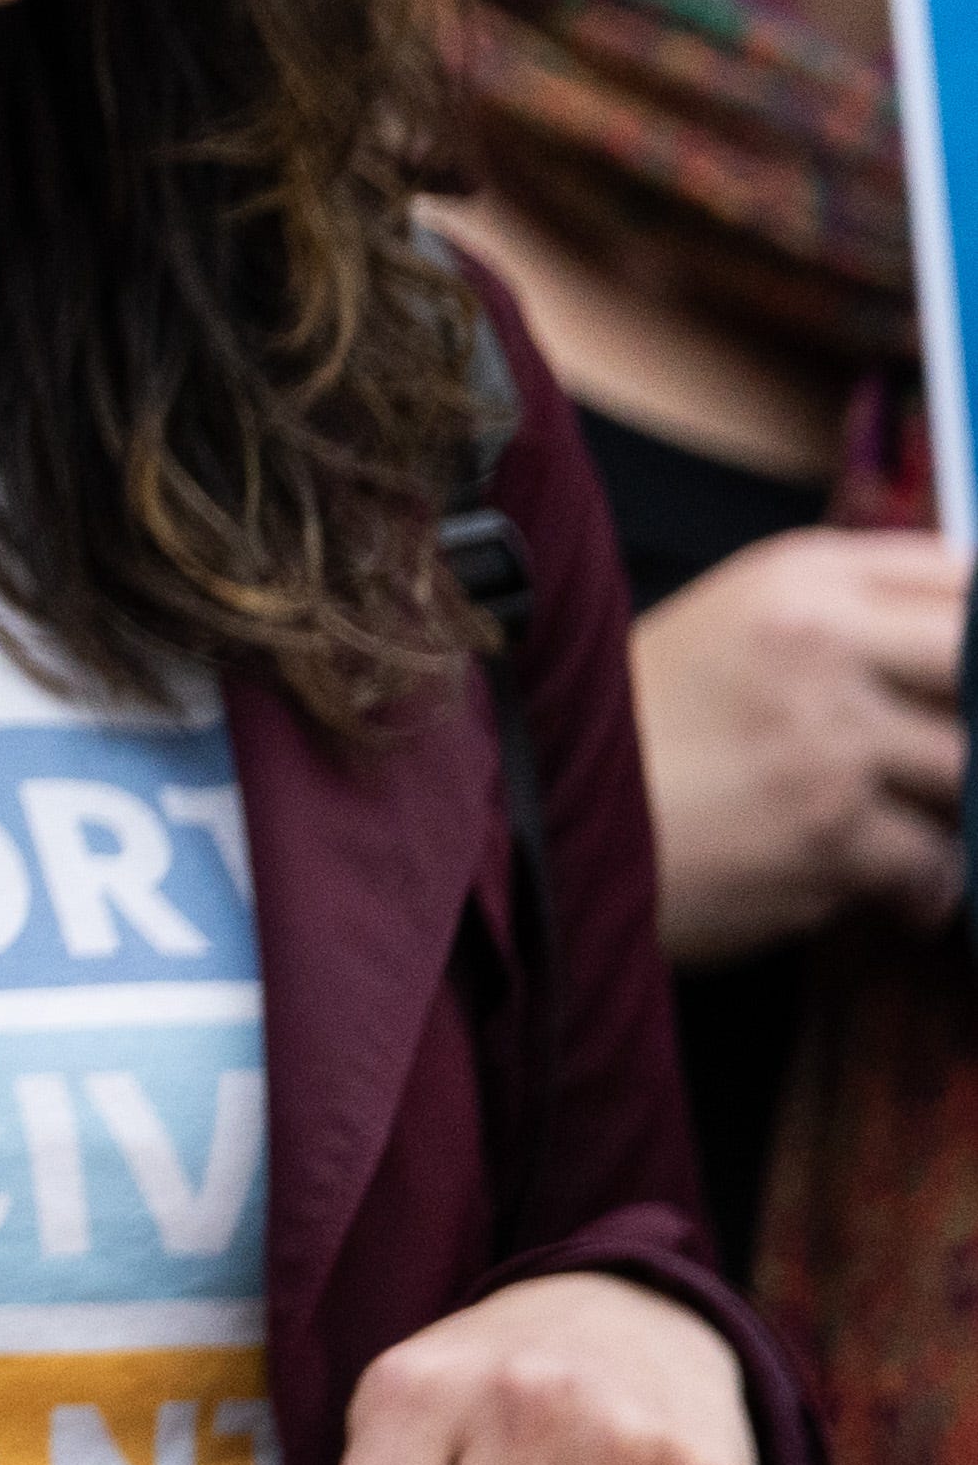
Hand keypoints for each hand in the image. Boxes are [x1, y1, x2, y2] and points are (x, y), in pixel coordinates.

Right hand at [634, 527, 964, 959]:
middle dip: (975, 719)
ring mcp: (827, 738)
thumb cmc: (639, 727)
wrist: (530, 820)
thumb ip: (850, 618)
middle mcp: (819, 641)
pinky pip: (938, 865)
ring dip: (952, 813)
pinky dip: (918, 887)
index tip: (969, 678)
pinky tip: (877, 883)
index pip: (964, 577)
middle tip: (949, 754)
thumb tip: (974, 649)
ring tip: (900, 823)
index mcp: (798, 578)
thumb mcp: (734, 627)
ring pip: (973, 775)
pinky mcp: (829, 833)